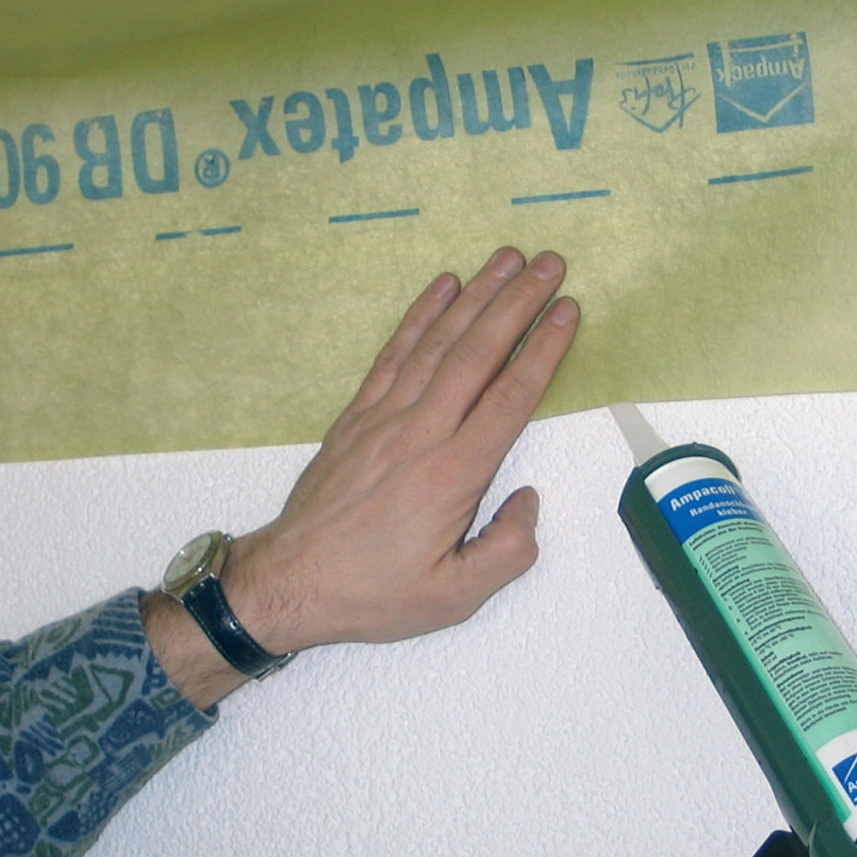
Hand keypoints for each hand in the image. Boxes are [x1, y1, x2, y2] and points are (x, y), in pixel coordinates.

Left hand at [145, 246, 577, 706]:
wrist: (288, 583)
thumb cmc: (375, 593)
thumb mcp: (454, 598)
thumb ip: (507, 553)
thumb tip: (528, 501)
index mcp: (453, 475)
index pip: (510, 398)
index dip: (543, 350)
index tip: (568, 310)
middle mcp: (421, 433)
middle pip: (478, 353)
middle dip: (518, 303)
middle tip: (551, 263)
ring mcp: (385, 418)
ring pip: (438, 343)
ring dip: (477, 295)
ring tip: (508, 258)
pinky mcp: (357, 415)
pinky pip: (395, 353)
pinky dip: (420, 315)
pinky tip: (444, 286)